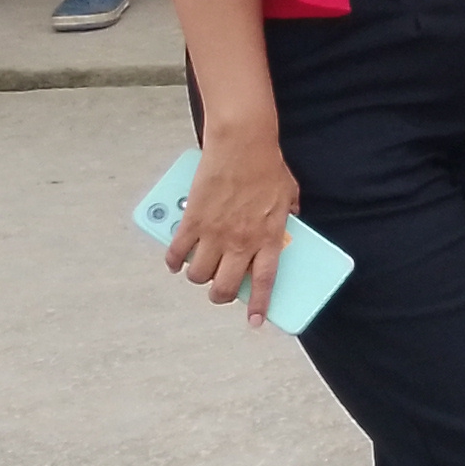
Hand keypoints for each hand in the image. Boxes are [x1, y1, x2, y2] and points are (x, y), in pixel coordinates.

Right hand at [166, 125, 299, 327]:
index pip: (264, 281)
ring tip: (200, 271)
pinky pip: (177, 252)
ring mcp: (214, 233)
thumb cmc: (267, 166)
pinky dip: (173, 261)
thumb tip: (292, 220)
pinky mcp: (192, 221)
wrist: (241, 144)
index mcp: (268, 238)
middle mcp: (241, 241)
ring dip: (198, 277)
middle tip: (219, 292)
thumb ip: (289, 213)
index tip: (255, 321)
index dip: (258, 305)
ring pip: (198, 274)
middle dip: (220, 296)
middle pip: (224, 286)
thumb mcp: (289, 194)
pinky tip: (174, 262)